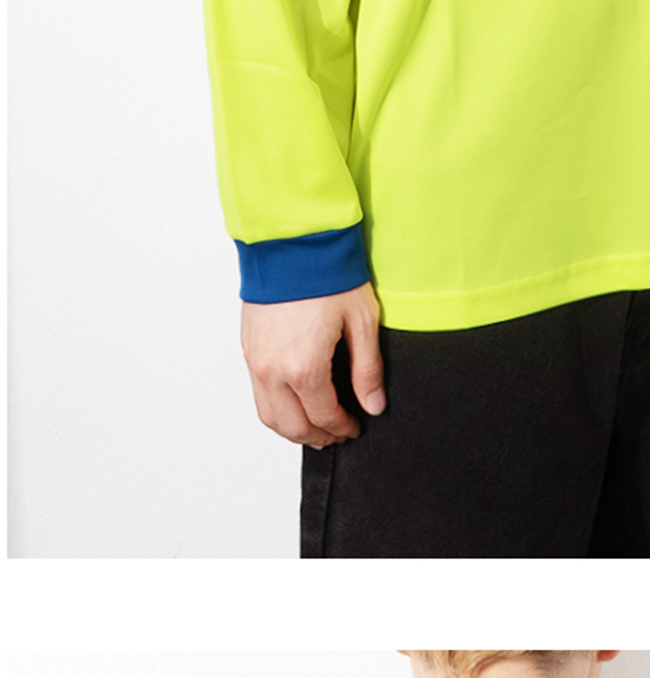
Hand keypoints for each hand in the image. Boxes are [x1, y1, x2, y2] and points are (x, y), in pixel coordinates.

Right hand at [241, 285, 386, 447]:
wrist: (292, 241)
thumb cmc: (327, 274)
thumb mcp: (361, 322)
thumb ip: (368, 370)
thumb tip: (373, 405)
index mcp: (304, 368)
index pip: (324, 416)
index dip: (342, 427)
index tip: (355, 427)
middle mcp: (273, 370)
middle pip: (292, 425)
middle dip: (317, 436)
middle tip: (336, 434)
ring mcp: (256, 360)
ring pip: (268, 415)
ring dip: (292, 428)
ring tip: (315, 426)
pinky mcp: (248, 347)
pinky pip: (257, 392)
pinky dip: (276, 407)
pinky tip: (294, 401)